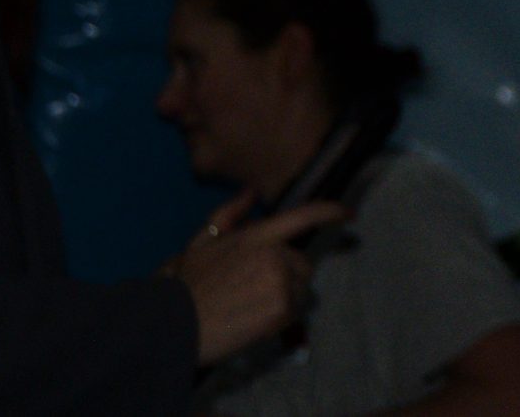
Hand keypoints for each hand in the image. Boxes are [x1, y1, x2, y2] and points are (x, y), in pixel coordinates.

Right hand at [161, 188, 348, 365]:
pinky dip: (279, 318)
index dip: (328, 212)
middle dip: (286, 276)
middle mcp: (274, 255)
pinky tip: (252, 322)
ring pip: (300, 290)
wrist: (172, 326)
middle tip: (253, 291)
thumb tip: (250, 193)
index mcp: (256, 236)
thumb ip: (228, 215)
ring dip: (283, 299)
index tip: (347, 213)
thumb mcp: (201, 243)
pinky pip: (294, 313)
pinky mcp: (281, 309)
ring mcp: (280, 282)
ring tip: (250, 308)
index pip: (301, 217)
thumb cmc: (185, 286)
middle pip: (302, 264)